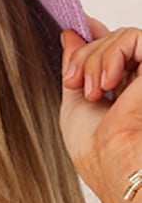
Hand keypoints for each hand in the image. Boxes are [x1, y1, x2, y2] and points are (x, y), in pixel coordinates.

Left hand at [60, 17, 141, 202]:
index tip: (69, 46)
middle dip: (83, 56)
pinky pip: (135, 37)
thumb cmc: (98, 152)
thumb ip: (76, 66)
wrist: (116, 169)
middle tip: (74, 82)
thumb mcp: (76, 102)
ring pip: (123, 36)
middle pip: (111, 39)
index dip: (89, 41)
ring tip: (92, 89)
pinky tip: (105, 82)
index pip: (111, 47)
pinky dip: (112, 53)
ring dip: (95, 56)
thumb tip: (70, 34)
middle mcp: (141, 80)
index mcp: (125, 87)